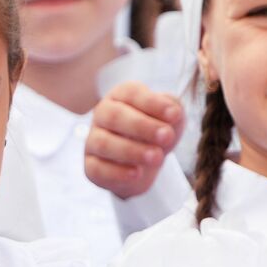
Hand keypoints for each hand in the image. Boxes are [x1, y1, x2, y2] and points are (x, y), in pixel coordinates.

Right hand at [85, 82, 183, 199]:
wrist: (146, 165)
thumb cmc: (156, 134)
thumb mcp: (171, 117)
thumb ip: (173, 108)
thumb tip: (173, 111)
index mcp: (121, 97)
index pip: (131, 93)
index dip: (152, 103)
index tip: (174, 115)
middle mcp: (103, 115)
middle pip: (114, 116)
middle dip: (142, 126)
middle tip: (166, 137)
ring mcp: (93, 141)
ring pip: (103, 143)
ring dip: (131, 150)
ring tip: (157, 157)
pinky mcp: (91, 166)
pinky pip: (98, 168)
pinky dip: (118, 172)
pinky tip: (137, 173)